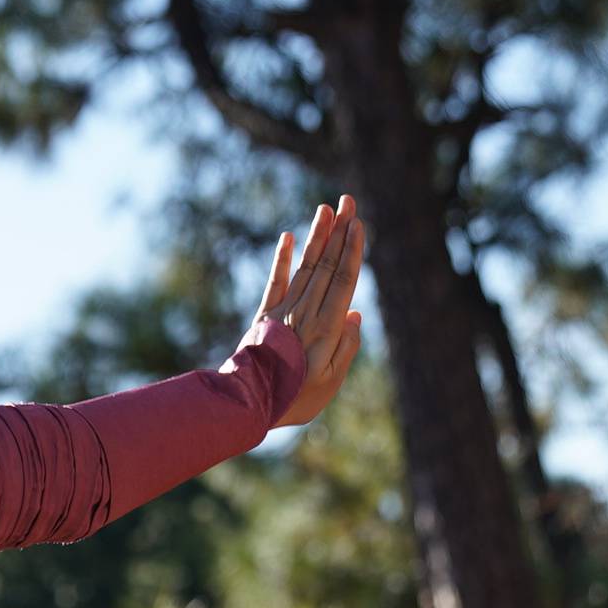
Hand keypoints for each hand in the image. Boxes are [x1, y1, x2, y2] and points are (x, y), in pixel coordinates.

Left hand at [257, 193, 367, 429]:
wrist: (249, 405)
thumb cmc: (296, 399)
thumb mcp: (332, 382)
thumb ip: (347, 347)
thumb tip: (355, 312)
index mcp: (326, 328)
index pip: (344, 280)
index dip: (352, 250)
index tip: (358, 224)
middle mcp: (305, 313)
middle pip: (328, 265)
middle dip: (339, 232)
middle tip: (348, 202)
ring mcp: (283, 311)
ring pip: (306, 267)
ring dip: (317, 237)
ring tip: (326, 209)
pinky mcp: (265, 316)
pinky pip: (275, 282)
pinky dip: (282, 259)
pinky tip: (288, 237)